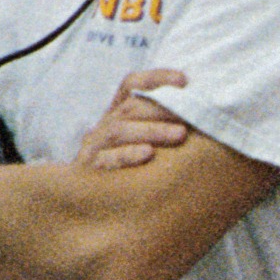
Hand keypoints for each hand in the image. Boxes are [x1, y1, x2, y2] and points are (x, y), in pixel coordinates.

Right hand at [75, 68, 192, 172]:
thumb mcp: (141, 145)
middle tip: (191, 114)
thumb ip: (163, 129)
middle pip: (130, 108)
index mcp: (116, 115)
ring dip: (152, 130)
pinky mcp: (88, 171)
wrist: (81, 200)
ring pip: (119, 130)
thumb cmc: (125, 171)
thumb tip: (198, 120)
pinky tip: (149, 154)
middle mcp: (104, 126)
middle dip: (162, 108)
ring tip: (180, 134)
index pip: (131, 85)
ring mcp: (94, 147)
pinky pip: (106, 160)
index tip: (184, 80)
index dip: (156, 78)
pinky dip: (128, 155)